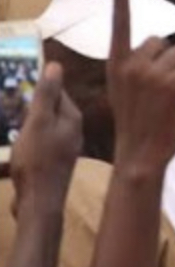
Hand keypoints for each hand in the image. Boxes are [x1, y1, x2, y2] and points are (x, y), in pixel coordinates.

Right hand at [9, 62, 81, 216]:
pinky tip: (15, 150)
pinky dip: (25, 143)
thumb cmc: (37, 159)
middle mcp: (73, 130)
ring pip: (43, 128)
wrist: (39, 202)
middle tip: (9, 107)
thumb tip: (55, 65)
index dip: (36, 88)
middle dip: (29, 108)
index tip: (17, 86)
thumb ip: (45, 95)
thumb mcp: (37, 122)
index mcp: (72, 117)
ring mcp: (65, 147)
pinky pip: (38, 145)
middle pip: (49, 110)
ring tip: (10, 128)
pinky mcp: (54, 163)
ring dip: (25, 126)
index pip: (57, 92)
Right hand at [106, 0, 174, 175]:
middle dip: (168, 58)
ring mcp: (154, 73)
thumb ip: (139, 64)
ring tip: (169, 94)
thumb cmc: (136, 119)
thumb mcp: (125, 88)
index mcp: (117, 64)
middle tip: (159, 86)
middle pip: (163, 41)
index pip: (120, 26)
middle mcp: (133, 65)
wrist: (140, 150)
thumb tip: (171, 46)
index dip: (121, 0)